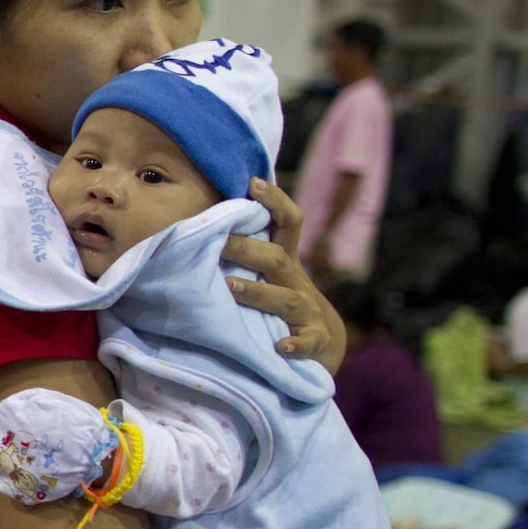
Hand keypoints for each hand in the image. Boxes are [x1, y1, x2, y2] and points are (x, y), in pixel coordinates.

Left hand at [222, 178, 345, 372]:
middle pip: (276, 259)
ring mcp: (308, 312)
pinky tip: (279, 346)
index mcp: (284, 262)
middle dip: (247, 249)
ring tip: (231, 287)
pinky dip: (296, 343)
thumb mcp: (269, 274)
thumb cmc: (281, 301)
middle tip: (219, 242)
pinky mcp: (315, 341)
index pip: (287, 223)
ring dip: (258, 293)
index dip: (274, 201)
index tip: (252, 183)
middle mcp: (296, 282)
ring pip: (285, 299)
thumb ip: (246, 251)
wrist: (323, 343)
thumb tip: (204, 223)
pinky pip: (308, 342)